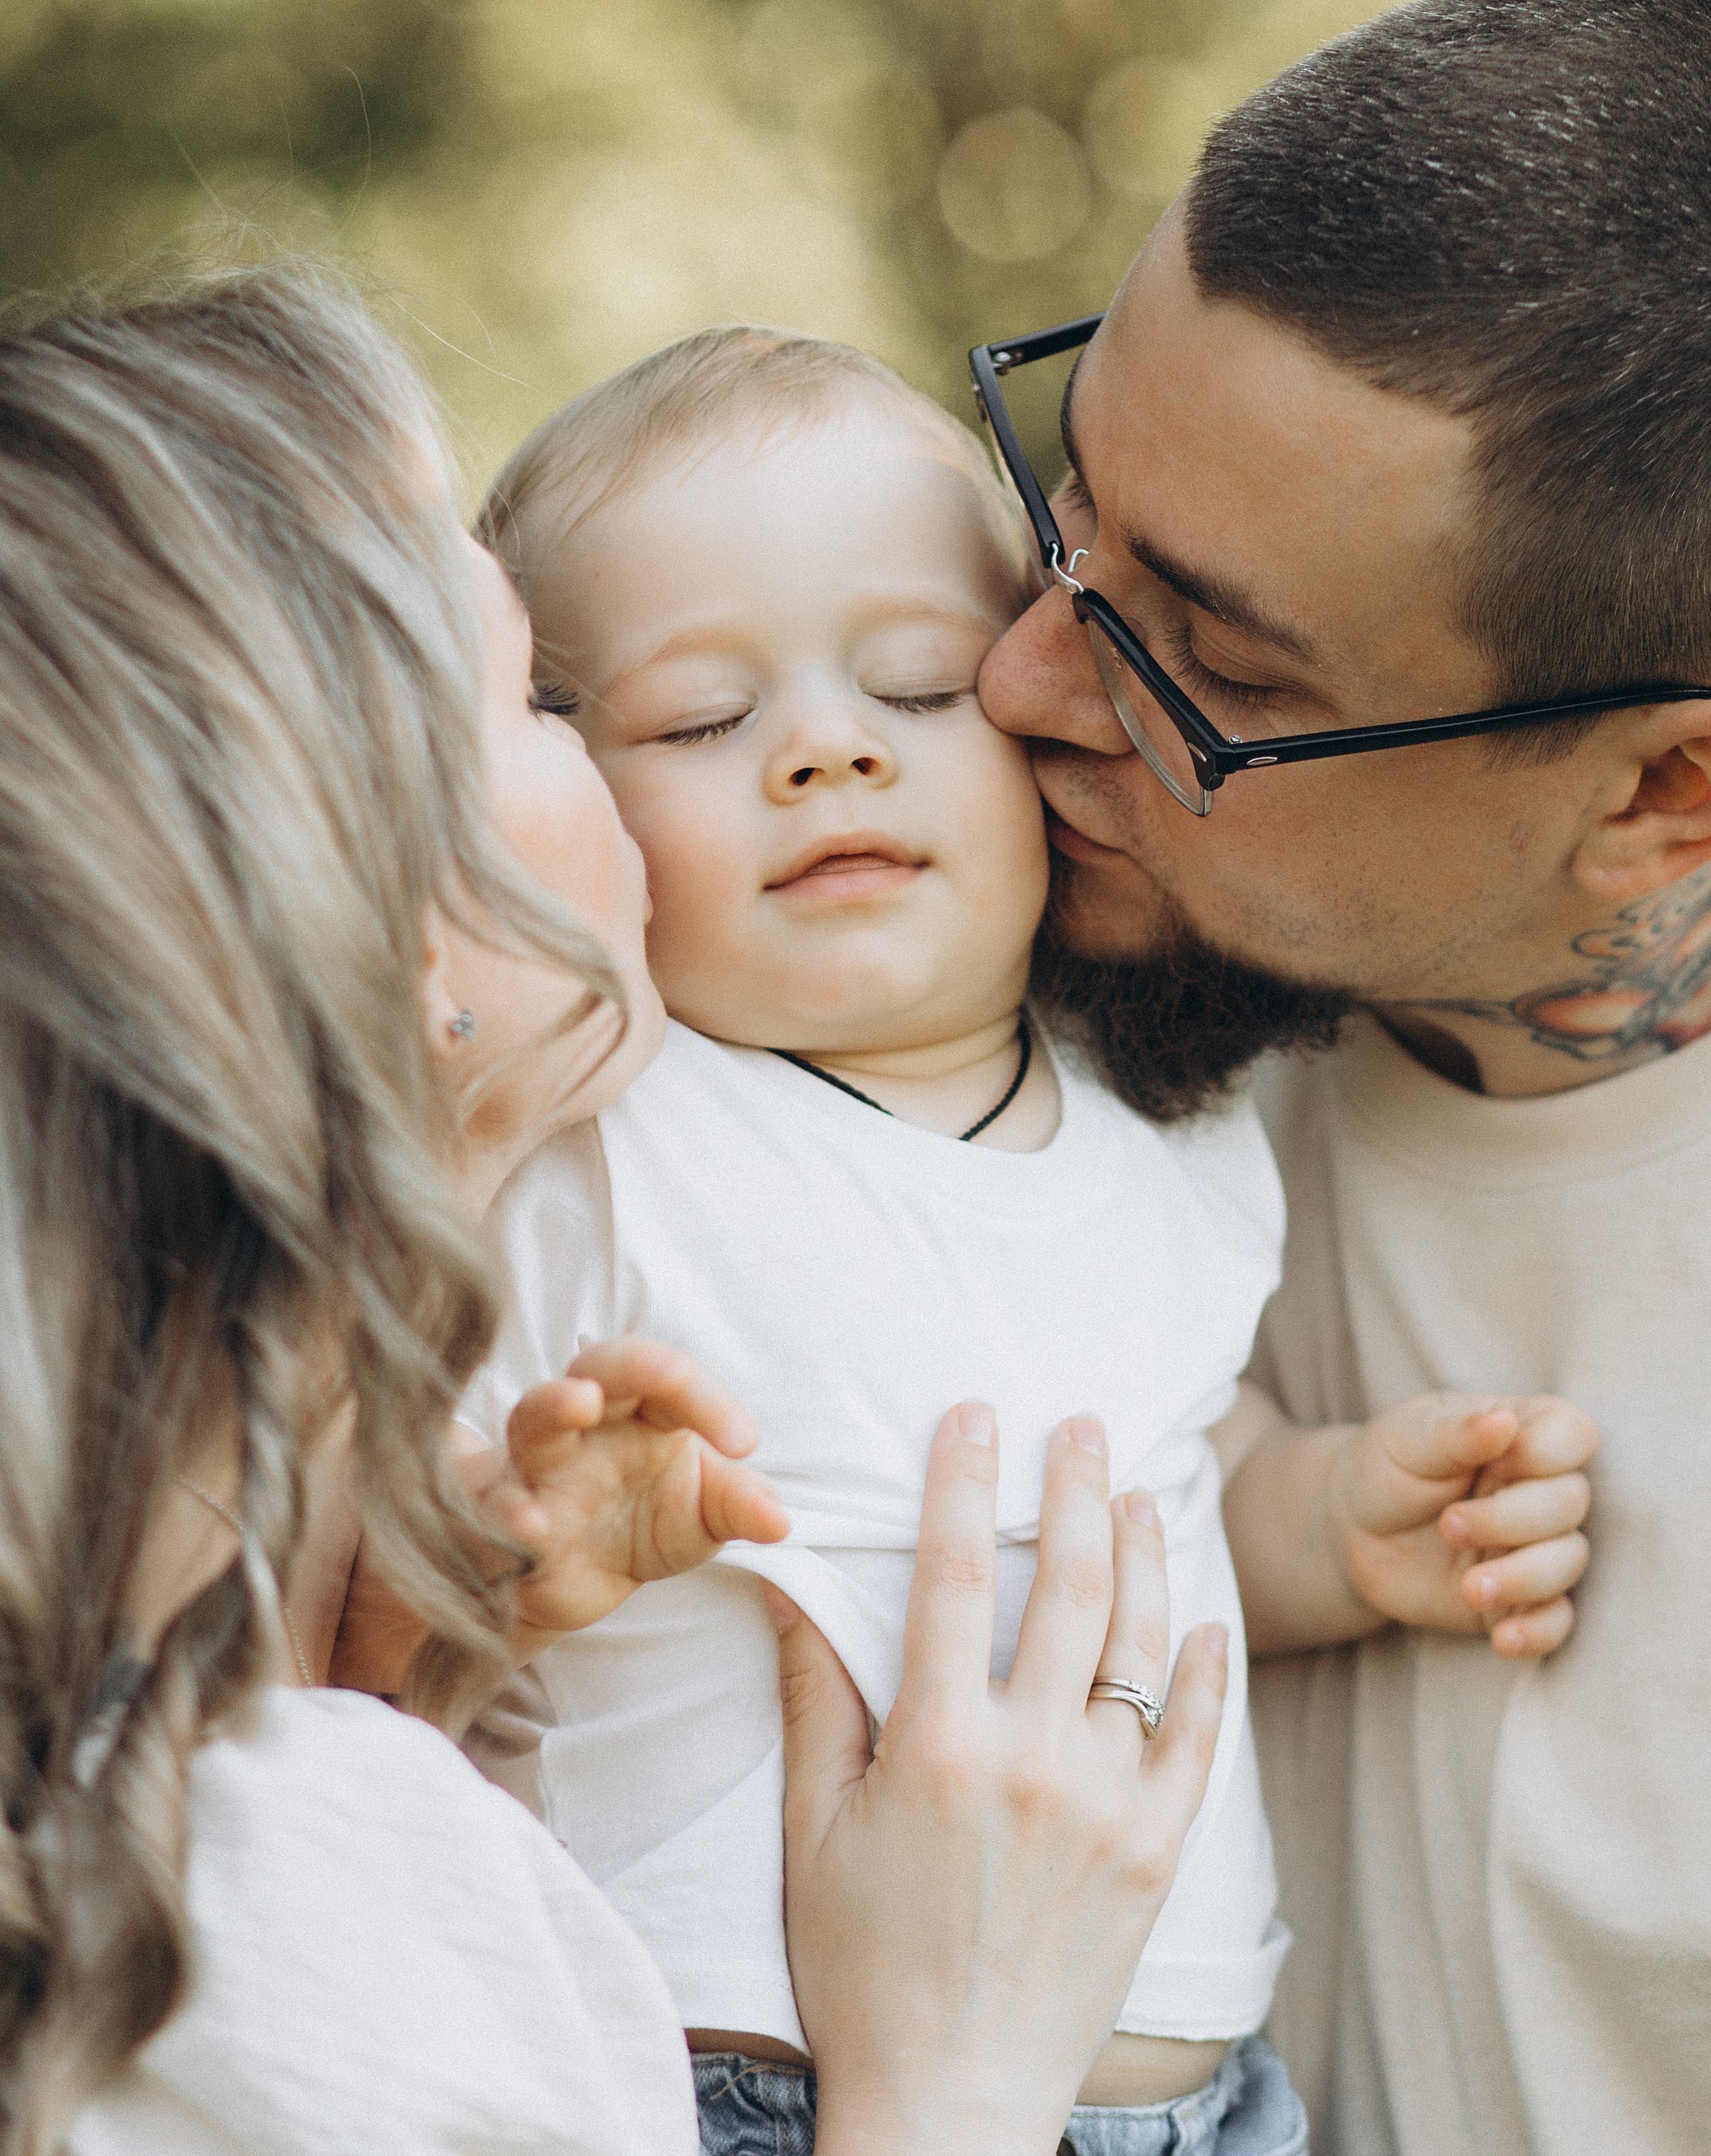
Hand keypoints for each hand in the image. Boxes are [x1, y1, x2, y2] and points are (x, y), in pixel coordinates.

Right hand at [479, 1335, 788, 1651]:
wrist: (580, 1585)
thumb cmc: (643, 1524)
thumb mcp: (702, 1516)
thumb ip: (737, 1508)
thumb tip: (780, 1521)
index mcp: (640, 1411)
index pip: (670, 1379)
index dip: (708, 1399)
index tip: (745, 1444)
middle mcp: (586, 1427)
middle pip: (598, 1367)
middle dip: (631, 1364)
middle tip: (667, 1376)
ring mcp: (537, 1469)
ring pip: (532, 1420)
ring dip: (553, 1407)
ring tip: (581, 1404)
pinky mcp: (504, 1523)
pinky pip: (494, 1507)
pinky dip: (508, 1513)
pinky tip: (530, 1525)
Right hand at [772, 1403, 1227, 2155]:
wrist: (951, 2099)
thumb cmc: (862, 1965)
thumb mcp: (814, 1828)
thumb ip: (815, 1699)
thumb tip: (789, 1589)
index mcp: (938, 1744)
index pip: (955, 1574)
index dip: (964, 1481)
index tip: (975, 1415)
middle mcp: (1033, 1760)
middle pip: (1067, 1586)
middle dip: (1073, 1488)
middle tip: (1081, 1424)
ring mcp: (1107, 1806)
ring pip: (1140, 1647)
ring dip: (1144, 1555)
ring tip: (1141, 1492)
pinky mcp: (1158, 1854)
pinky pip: (1199, 1744)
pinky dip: (1210, 1676)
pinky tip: (1206, 1620)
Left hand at [1331, 1392, 1595, 1655]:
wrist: (1352, 1528)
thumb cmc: (1388, 1466)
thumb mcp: (1410, 1437)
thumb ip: (1457, 1432)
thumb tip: (1502, 1421)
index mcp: (1521, 1435)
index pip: (1572, 1434)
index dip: (1549, 1451)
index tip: (1500, 1461)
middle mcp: (1538, 1490)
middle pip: (1570, 1504)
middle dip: (1512, 1519)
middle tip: (1449, 1525)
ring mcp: (1532, 1546)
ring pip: (1568, 1562)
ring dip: (1523, 1576)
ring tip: (1468, 1586)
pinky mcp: (1518, 1597)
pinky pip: (1555, 1621)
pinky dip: (1537, 1632)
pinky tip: (1504, 1638)